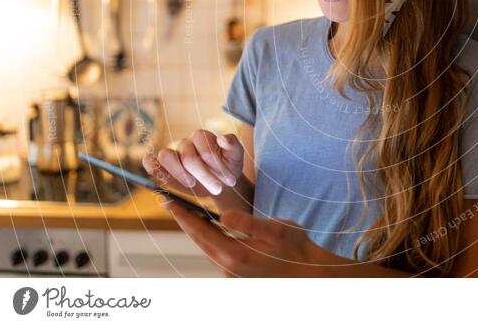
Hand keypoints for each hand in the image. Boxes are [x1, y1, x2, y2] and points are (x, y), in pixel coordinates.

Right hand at [143, 129, 243, 196]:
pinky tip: (158, 173)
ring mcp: (173, 154)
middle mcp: (185, 143)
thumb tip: (222, 138)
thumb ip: (232, 144)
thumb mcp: (236, 155)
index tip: (229, 180)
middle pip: (188, 157)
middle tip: (218, 189)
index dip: (216, 165)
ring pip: (166, 156)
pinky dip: (151, 166)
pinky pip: (151, 162)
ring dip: (179, 174)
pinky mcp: (164, 168)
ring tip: (192, 184)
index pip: (204, 149)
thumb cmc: (228, 166)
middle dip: (204, 175)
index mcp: (201, 136)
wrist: (220, 182)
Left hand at [162, 201, 328, 276]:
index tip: (168, 202)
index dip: (184, 215)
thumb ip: (247, 223)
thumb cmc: (295, 248)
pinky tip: (210, 228)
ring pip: (207, 248)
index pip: (201, 232)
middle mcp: (228, 268)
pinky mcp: (236, 275)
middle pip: (199, 241)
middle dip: (185, 221)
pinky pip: (217, 253)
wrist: (309, 273)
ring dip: (197, 230)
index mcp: (235, 255)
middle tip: (170, 204)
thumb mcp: (275, 229)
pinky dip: (209, 239)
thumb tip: (222, 215)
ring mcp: (231, 274)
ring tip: (187, 212)